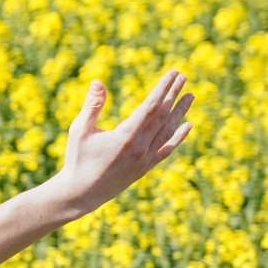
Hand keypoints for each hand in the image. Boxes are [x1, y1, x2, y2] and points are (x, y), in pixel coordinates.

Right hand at [51, 68, 194, 216]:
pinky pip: (166, 149)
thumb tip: (98, 82)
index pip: (151, 106)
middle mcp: (140, 147)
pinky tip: (188, 125)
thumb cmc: (77, 160)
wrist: (80, 194)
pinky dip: (178, 137)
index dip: (163, 88)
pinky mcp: (145, 168)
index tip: (174, 73)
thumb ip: (92, 106)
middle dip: (174, 94)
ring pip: (168, 131)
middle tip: (184, 76)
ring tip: (190, 95)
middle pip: (163, 115)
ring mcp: (145, 159)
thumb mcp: (79, 130)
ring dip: (180, 112)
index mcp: (126, 136)